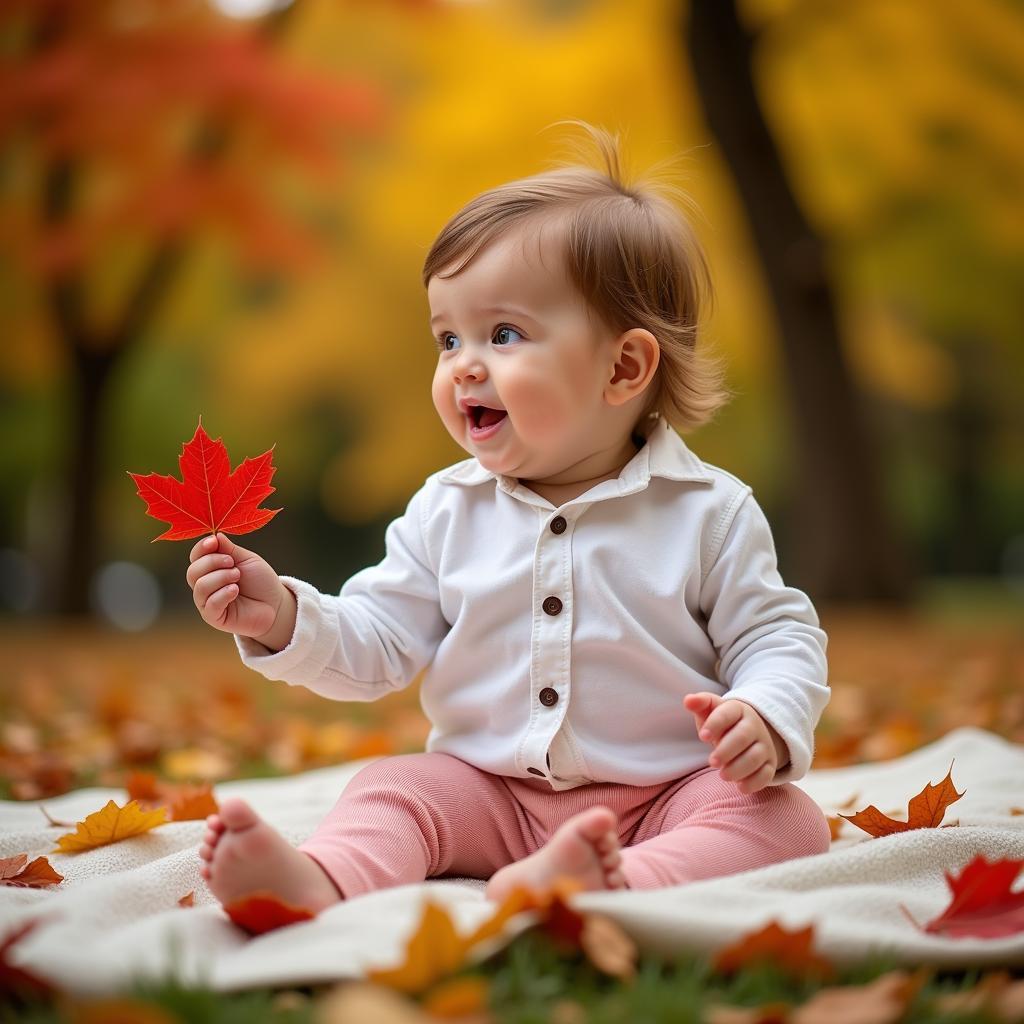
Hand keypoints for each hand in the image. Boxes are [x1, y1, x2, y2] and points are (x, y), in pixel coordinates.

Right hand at [186, 533, 294, 647]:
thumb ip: (229, 549)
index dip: (201, 548)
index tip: (213, 541)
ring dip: (220, 577)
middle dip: (212, 562)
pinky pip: (210, 604)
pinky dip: (223, 594)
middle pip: (193, 571)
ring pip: (201, 586)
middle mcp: (205, 585)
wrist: (276, 604)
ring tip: (237, 576)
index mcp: (210, 569)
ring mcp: (208, 602)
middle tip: (232, 563)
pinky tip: (235, 590)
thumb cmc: (260, 581)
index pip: (195, 557)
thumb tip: (214, 535)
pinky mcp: (214, 617)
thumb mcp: (246, 560)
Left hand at [683, 692, 788, 794]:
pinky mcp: (769, 763)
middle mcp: (754, 726)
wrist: (751, 732)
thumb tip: (688, 700)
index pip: (728, 713)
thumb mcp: (711, 710)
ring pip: (755, 757)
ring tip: (723, 775)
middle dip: (726, 751)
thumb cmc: (723, 723)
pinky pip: (766, 773)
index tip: (702, 736)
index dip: (715, 724)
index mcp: (738, 710)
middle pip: (743, 737)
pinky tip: (740, 786)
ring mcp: (764, 745)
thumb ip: (700, 704)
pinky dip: (754, 782)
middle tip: (712, 762)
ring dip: (738, 768)